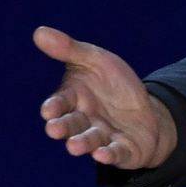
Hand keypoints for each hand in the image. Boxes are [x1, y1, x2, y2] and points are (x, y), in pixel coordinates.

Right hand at [34, 25, 177, 169]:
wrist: (146, 109)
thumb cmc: (114, 84)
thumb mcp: (95, 60)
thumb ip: (69, 49)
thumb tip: (39, 32)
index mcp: (74, 99)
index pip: (60, 103)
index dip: (54, 107)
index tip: (48, 110)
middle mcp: (84, 121)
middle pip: (71, 125)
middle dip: (63, 127)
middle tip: (54, 129)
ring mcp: (103, 137)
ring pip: (90, 141)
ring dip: (82, 143)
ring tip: (74, 146)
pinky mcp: (123, 150)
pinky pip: (116, 153)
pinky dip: (109, 154)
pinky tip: (103, 154)